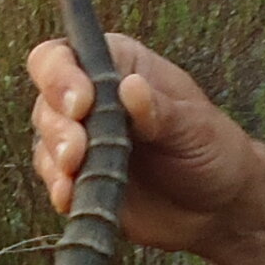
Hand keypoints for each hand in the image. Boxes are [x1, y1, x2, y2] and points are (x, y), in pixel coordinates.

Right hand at [24, 33, 264, 264]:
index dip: (60, 75)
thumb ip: (161, 110)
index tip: (81, 104)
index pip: (65, 55)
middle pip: (47, 98)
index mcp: (119, 65)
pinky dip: (59, 187)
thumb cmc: (213, 150)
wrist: (219, 209)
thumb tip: (130, 88)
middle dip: (57, 125)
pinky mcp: (79, 177)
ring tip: (75, 176)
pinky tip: (72, 196)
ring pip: (46, 139)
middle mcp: (93, 97)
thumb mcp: (196, 126)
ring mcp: (83, 138)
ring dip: (56, 158)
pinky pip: (54, 178)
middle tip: (77, 151)